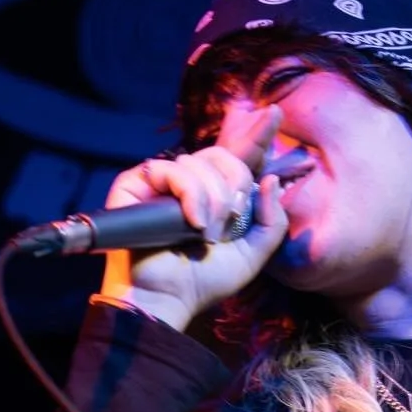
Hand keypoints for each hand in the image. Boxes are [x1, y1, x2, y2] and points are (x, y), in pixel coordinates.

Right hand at [96, 106, 288, 331]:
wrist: (165, 298)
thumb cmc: (203, 282)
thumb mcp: (252, 255)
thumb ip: (272, 221)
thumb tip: (269, 179)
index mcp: (217, 196)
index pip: (240, 158)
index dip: (257, 135)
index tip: (276, 112)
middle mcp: (190, 185)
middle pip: (222, 154)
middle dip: (234, 182)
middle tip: (230, 217)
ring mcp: (162, 183)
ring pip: (197, 162)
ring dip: (210, 198)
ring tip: (204, 231)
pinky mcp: (136, 184)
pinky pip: (169, 169)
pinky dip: (188, 194)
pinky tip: (191, 222)